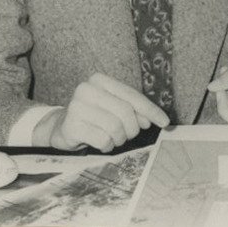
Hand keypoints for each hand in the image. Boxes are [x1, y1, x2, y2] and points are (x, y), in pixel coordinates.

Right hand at [33, 73, 169, 151]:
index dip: (151, 111)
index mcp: (100, 80)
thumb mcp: (115, 107)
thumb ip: (134, 110)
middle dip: (132, 128)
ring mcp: (76, 107)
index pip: (132, 96)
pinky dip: (107, 145)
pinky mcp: (71, 126)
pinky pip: (102, 139)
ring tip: (113, 139)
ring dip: (119, 139)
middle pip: (125, 112)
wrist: (62, 128)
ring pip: (115, 127)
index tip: (165, 123)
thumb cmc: (95, 116)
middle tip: (129, 135)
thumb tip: (151, 121)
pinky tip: (102, 143)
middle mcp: (87, 89)